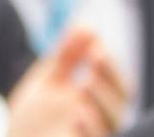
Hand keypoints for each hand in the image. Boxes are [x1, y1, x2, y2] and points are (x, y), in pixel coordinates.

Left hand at [5, 27, 128, 136]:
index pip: (117, 84)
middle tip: (94, 61)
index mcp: (97, 103)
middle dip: (108, 81)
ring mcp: (89, 136)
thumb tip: (86, 27)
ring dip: (100, 103)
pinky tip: (78, 114)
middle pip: (118, 103)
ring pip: (111, 125)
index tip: (96, 48)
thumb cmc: (34, 119)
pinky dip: (89, 130)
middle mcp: (99, 123)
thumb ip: (67, 57)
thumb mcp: (48, 82)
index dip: (110, 66)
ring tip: (84, 84)